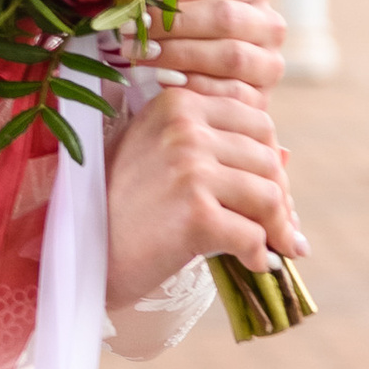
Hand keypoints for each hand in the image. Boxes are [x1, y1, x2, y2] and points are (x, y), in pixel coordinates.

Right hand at [103, 75, 307, 309]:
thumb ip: (216, 147)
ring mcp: (190, 168)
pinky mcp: (196, 213)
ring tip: (274, 248)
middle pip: (269, 159)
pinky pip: (254, 234)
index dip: (271, 161)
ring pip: (269, 196)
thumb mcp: (162, 157)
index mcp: (177, 103)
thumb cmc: (121, 206)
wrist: (81, 252)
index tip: (270, 195)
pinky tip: (253, 265)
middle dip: (280, 199)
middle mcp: (184, 126)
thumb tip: (287, 156)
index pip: (258, 122)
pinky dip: (260, 255)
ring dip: (278, 229)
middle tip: (280, 230)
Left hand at [144, 0, 287, 98]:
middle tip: (132, 31)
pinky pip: (230, 93)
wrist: (202, 83)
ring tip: (142, 55)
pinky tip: (163, 81)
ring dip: (179, 55)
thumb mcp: (179, 5)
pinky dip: (194, 86)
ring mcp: (269, 64)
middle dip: (172, 24)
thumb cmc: (184, 33)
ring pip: (231, 56)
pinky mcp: (260, 99)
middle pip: (224, 18)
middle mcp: (270, 25)